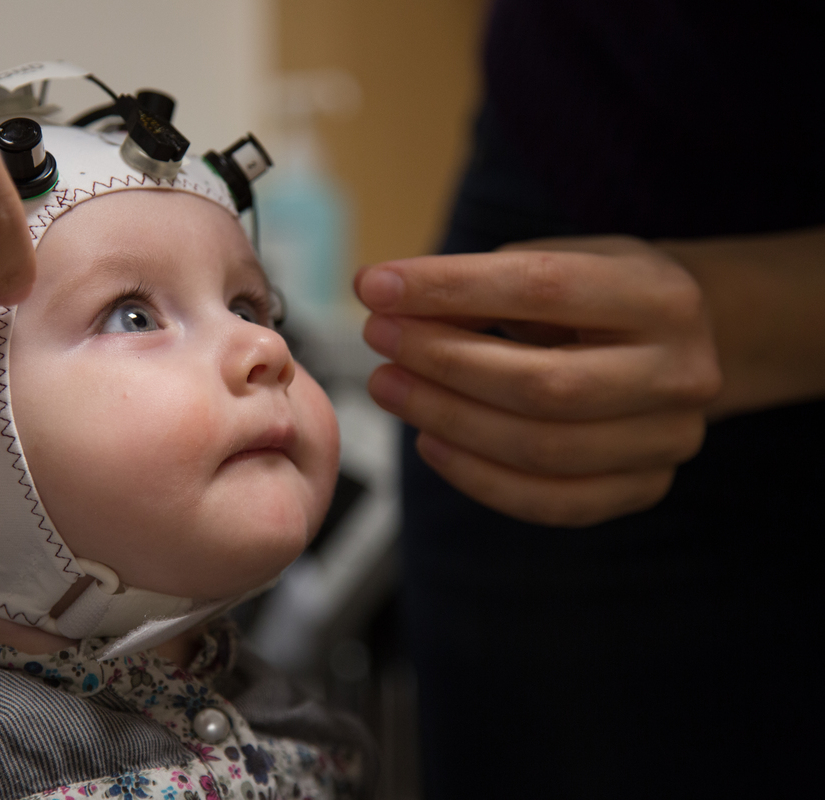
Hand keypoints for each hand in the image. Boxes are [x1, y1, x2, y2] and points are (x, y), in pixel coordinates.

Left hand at [356, 236, 722, 526]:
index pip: (542, 288)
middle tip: (378, 340)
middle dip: (442, 362)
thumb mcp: (558, 261)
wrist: (690, 344)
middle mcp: (679, 372)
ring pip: (540, 450)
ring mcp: (668, 440)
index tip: (374, 286)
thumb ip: (482, 282)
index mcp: (662, 296)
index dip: (449, 287)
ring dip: (447, 419)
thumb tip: (387, 301)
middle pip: (542, 384)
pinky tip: (430, 442)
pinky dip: (479, 478)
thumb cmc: (599, 295)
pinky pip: (550, 502)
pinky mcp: (644, 488)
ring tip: (388, 386)